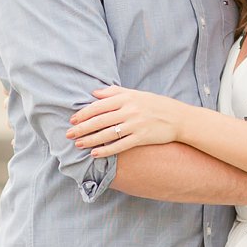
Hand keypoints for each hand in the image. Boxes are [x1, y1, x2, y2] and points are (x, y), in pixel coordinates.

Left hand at [68, 86, 186, 156]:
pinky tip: (95, 154)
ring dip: (90, 140)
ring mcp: (136, 124)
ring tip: (78, 145)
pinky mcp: (142, 137)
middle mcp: (130, 110)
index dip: (84, 113)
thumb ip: (114, 92)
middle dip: (82, 128)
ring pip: (108, 133)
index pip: (99, 105)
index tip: (72, 120)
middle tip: (68, 134)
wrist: (178, 118)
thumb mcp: (136, 94)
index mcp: (126, 98)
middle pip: (100, 120)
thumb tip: (93, 93)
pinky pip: (120, 145)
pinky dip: (106, 150)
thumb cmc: (155, 104)